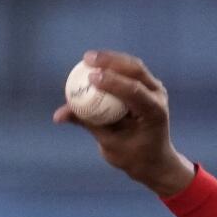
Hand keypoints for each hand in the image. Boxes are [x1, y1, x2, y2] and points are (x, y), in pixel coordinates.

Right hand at [53, 50, 194, 196]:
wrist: (154, 159)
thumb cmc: (132, 156)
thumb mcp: (108, 143)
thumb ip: (87, 123)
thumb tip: (58, 115)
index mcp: (154, 112)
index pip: (134, 91)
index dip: (112, 82)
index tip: (90, 77)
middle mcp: (158, 97)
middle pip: (136, 70)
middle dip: (110, 61)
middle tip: (86, 59)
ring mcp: (155, 89)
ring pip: (134, 66)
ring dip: (111, 59)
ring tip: (88, 58)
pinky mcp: (148, 86)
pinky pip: (130, 70)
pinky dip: (113, 65)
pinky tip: (95, 64)